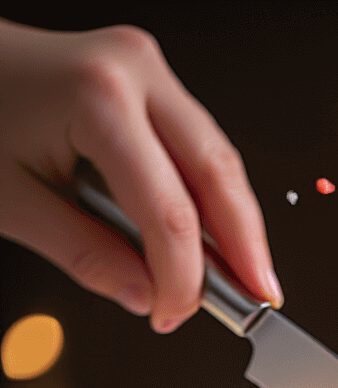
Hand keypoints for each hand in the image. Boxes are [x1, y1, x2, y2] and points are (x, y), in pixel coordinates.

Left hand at [0, 21, 282, 330]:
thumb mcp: (13, 202)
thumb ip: (86, 255)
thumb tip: (146, 297)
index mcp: (99, 97)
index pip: (171, 211)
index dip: (183, 277)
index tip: (174, 315)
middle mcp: (135, 70)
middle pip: (217, 174)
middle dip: (244, 246)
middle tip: (259, 301)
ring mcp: (146, 68)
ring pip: (216, 158)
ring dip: (233, 224)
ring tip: (241, 280)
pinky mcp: (146, 80)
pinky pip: (194, 146)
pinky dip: (208, 198)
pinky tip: (212, 241)